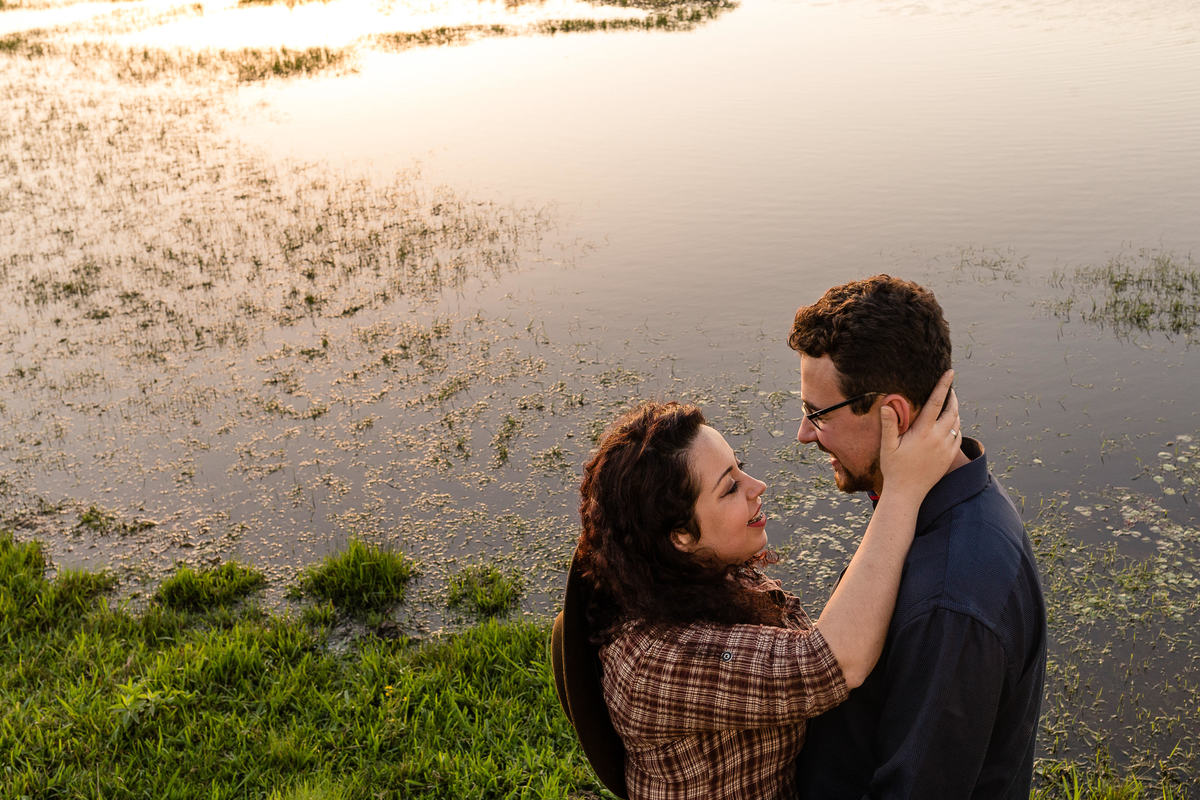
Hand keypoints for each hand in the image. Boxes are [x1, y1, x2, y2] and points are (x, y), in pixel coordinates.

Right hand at [878, 370, 960, 496]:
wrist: (907, 493)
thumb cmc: (894, 468)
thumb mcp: (887, 446)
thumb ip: (889, 424)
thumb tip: (887, 404)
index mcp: (923, 432)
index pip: (936, 402)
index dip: (944, 385)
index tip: (951, 372)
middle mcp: (938, 438)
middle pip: (952, 410)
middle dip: (953, 397)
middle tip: (950, 388)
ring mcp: (946, 448)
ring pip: (957, 423)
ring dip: (955, 411)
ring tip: (949, 404)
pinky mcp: (949, 457)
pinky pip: (958, 436)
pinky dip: (956, 426)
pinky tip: (950, 425)